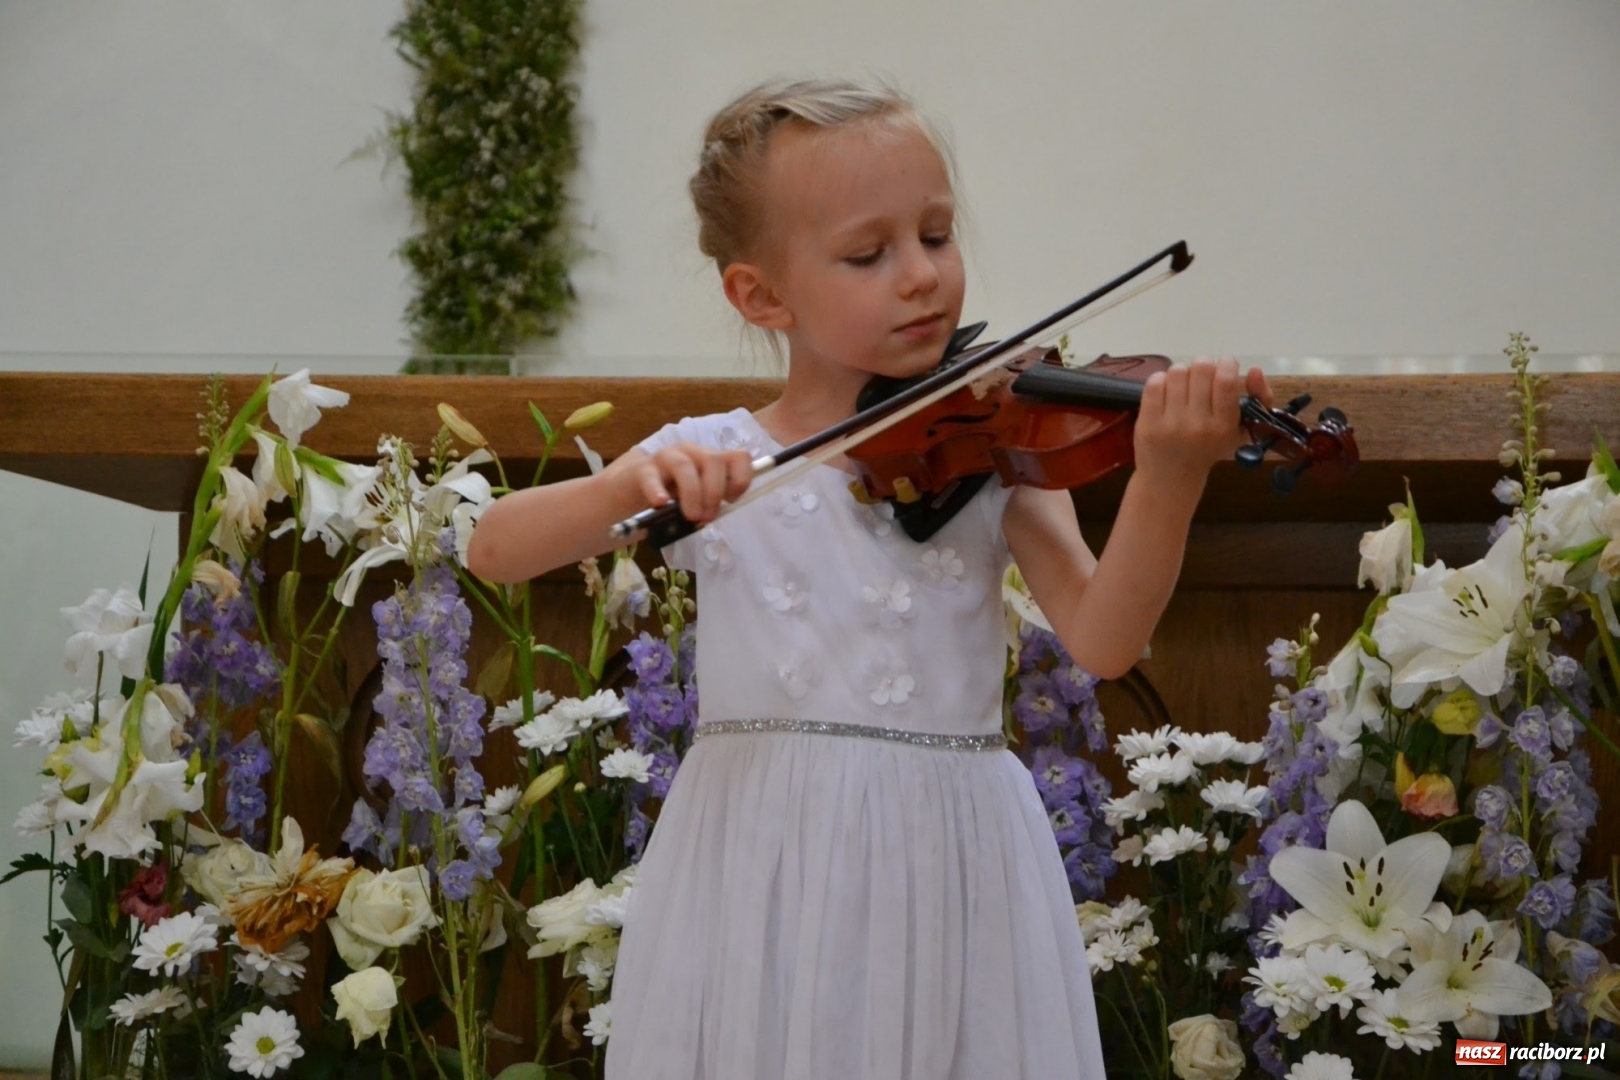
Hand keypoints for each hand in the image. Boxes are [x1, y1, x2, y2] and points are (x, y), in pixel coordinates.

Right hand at [624, 443, 753, 523]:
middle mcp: (692, 453)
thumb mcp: (697, 502)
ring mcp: (666, 458)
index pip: (739, 457)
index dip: (741, 478)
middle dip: (714, 491)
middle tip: (707, 517)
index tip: (730, 501)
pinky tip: (661, 503)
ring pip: (684, 466)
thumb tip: (714, 514)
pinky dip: (657, 489)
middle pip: (713, 460)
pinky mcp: (642, 469)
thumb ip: (709, 503)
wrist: (630, 497)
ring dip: (692, 493)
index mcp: (710, 461)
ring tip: (691, 516)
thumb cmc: (670, 500)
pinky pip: (651, 476)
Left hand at [1133, 356, 1271, 487]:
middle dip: (1203, 365)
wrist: (1171, 478)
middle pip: (1201, 369)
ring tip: (1184, 385)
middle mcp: (1197, 425)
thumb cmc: (1210, 449)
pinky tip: (1167, 391)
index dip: (1227, 364)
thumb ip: (1258, 399)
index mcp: (1223, 426)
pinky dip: (1161, 379)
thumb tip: (1254, 370)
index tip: (1225, 366)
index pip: (1226, 381)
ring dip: (1182, 372)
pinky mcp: (1147, 423)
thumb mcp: (1240, 430)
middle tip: (1202, 376)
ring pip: (1177, 372)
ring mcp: (1170, 424)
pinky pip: (1154, 383)